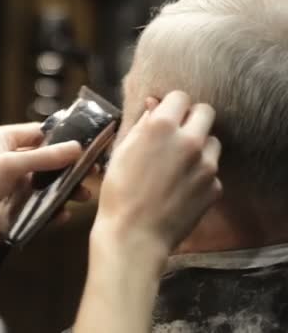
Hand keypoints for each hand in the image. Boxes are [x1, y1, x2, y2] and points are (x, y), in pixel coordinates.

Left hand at [0, 123, 87, 272]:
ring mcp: (13, 185)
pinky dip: (52, 209)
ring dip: (65, 190)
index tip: (88, 145)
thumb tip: (75, 148)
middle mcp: (9, 160)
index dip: (63, 138)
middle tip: (91, 174)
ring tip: (82, 197)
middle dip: (69, 168)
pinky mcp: (15, 207)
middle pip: (48, 160)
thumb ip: (44, 157)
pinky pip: (40, 205)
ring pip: (47, 184)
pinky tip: (62, 215)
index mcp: (4, 140)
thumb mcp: (9, 166)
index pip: (40, 132)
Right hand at [93, 90, 222, 259]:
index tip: (165, 117)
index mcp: (162, 127)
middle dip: (192, 119)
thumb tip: (154, 107)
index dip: (171, 106)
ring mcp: (207, 165)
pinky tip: (181, 188)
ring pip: (213, 141)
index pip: (180, 97)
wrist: (134, 235)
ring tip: (178, 165)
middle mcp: (189, 140)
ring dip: (199, 146)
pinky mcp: (215, 187)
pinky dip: (200, 175)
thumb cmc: (118, 193)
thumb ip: (142, 125)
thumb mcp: (120, 153)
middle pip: (206, 112)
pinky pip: (212, 171)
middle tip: (176, 135)